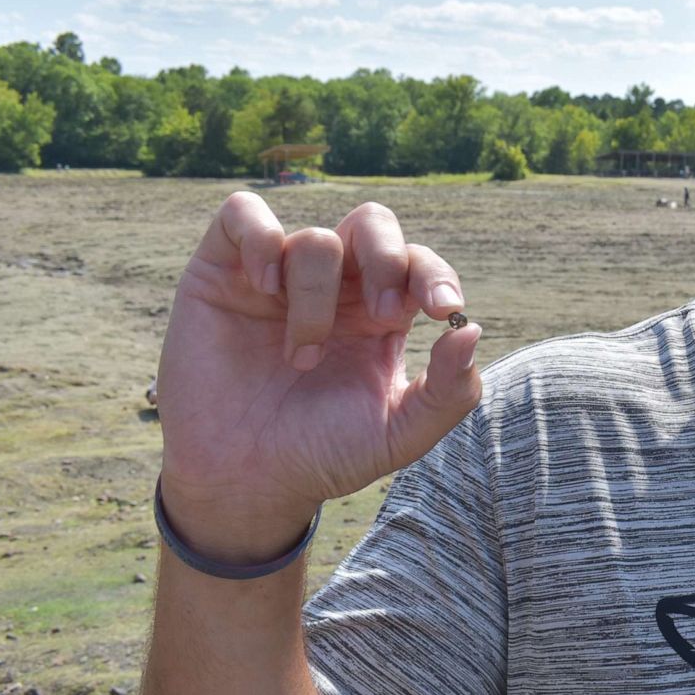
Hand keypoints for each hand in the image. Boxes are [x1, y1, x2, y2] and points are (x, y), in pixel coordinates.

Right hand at [156, 193, 482, 557]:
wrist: (245, 480)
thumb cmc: (323, 454)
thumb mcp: (400, 434)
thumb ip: (449, 391)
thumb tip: (472, 329)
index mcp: (382, 314)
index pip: (418, 264)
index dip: (435, 275)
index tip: (444, 308)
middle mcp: (335, 286)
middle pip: (373, 224)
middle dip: (387, 258)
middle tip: (384, 316)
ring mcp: (279, 275)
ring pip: (316, 238)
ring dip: (317, 297)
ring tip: (303, 358)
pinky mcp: (222, 270)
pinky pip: (243, 214)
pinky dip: (261, 238)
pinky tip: (266, 288)